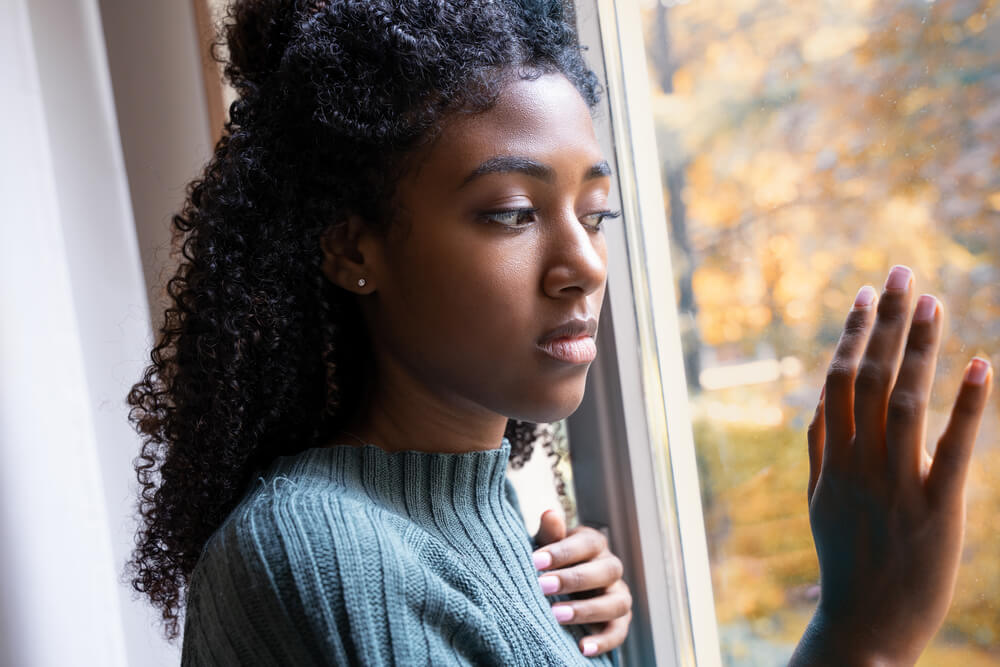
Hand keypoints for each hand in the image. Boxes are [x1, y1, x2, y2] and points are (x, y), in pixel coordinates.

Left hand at [532, 509, 632, 656]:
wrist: (560, 587)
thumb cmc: (551, 562)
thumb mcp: (546, 546)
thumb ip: (549, 534)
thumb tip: (550, 514)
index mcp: (594, 544)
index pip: (587, 543)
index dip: (563, 552)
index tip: (535, 561)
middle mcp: (610, 567)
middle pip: (605, 571)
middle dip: (573, 579)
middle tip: (542, 586)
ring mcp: (618, 594)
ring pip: (616, 602)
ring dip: (587, 610)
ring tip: (556, 615)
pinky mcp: (619, 621)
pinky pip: (618, 631)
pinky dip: (603, 641)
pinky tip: (582, 647)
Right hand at [791, 266, 992, 665]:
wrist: (865, 626)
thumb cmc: (845, 562)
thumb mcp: (820, 503)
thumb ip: (818, 450)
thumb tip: (817, 401)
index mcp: (833, 459)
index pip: (840, 381)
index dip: (853, 334)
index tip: (863, 293)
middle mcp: (860, 463)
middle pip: (870, 378)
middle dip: (885, 321)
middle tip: (900, 272)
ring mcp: (896, 484)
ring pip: (904, 401)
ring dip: (917, 347)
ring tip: (932, 300)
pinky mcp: (936, 509)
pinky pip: (952, 449)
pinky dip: (966, 404)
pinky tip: (980, 364)